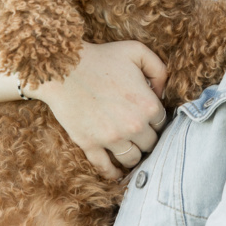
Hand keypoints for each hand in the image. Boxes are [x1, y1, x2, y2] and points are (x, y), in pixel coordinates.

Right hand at [31, 41, 168, 179]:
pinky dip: (113, 173)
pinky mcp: (90, 144)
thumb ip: (159, 69)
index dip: (155, 120)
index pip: (162, 123)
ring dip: (133, 155)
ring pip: (132, 159)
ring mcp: (111, 138)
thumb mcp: (136, 51)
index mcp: (148, 105)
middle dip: (146, 139)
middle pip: (150, 144)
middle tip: (140, 134)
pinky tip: (117, 174)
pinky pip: (105, 167)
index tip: (148, 118)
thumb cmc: (100, 57)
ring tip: (130, 150)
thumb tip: (162, 92)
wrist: (62, 67)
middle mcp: (134, 126)